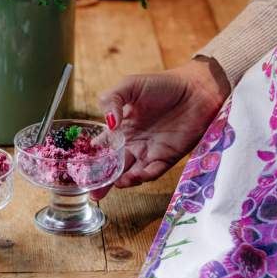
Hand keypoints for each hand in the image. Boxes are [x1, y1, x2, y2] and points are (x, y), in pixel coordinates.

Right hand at [92, 57, 230, 199]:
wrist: (196, 88)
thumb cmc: (163, 84)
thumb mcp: (129, 86)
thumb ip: (111, 101)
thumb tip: (107, 124)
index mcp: (121, 127)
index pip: (101, 148)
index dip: (91, 159)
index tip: (80, 170)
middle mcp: (133, 142)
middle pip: (114, 166)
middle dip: (103, 181)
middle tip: (93, 193)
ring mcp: (150, 151)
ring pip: (132, 173)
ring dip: (124, 181)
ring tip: (116, 183)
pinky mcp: (168, 157)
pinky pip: (153, 171)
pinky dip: (144, 176)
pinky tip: (136, 176)